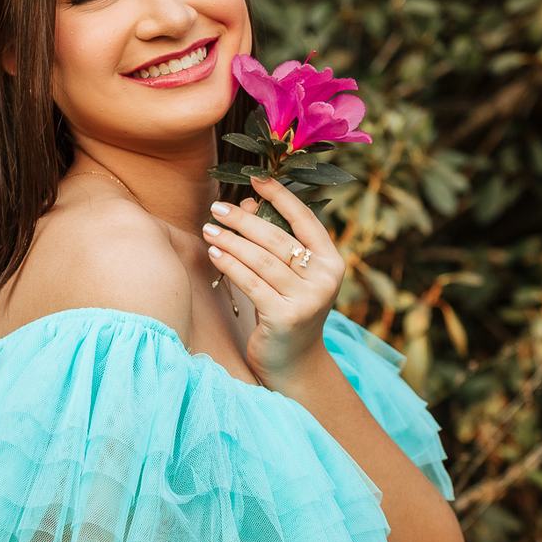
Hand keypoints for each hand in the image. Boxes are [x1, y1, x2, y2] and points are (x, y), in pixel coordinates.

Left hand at [203, 175, 343, 387]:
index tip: (256, 178)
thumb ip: (273, 242)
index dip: (281, 195)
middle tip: (217, 207)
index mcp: (332, 261)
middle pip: (278, 238)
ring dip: (231, 240)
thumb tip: (244, 204)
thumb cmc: (287, 311)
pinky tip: (214, 254)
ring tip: (208, 229)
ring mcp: (308, 299)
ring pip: (262, 259)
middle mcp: (325, 279)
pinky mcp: (285, 317)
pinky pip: (251, 283)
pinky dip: (230, 265)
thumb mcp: (288, 276)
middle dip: (244, 220)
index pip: (305, 219)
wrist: (294, 363)